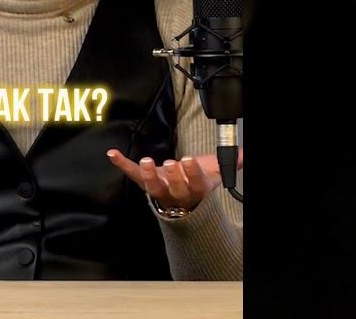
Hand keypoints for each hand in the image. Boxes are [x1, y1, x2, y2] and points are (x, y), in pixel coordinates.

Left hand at [106, 148, 243, 211]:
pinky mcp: (145, 183)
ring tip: (146, 162)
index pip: (196, 183)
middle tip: (171, 163)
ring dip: (148, 175)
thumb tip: (243, 154)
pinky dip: (122, 165)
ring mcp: (159, 190)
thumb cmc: (199, 183)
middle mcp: (177, 194)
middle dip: (173, 176)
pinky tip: (112, 154)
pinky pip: (133, 176)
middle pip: (175, 188)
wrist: (184, 201)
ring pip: (153, 187)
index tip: (189, 161)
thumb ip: (231, 162)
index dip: (192, 173)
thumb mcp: (216, 173)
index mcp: (196, 190)